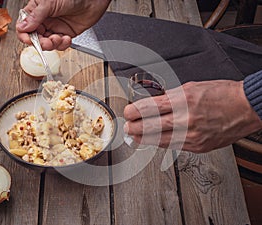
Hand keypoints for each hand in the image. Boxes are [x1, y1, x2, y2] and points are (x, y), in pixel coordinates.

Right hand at [16, 0, 110, 49]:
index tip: (30, 40)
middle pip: (36, 38)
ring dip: (52, 44)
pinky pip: (60, 45)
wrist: (92, 0)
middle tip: (48, 42)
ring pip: (47, 43)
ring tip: (59, 38)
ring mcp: (55, 28)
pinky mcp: (66, 34)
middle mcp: (44, 20)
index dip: (25, 35)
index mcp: (36, 10)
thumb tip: (22, 27)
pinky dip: (62, 44)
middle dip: (41, 43)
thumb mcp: (49, 3)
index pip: (24, 27)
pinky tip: (67, 38)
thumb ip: (35, 16)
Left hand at [123, 80, 261, 152]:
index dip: (133, 112)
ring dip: (144, 138)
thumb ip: (171, 97)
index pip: (149, 108)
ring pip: (159, 140)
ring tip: (136, 135)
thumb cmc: (222, 94)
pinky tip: (155, 140)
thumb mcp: (192, 87)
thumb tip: (154, 104)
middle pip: (150, 127)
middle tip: (127, 127)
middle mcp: (186, 119)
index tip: (128, 112)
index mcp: (183, 100)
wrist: (247, 107)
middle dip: (134, 128)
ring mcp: (192, 136)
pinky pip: (174, 146)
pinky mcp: (199, 147)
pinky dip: (162, 142)